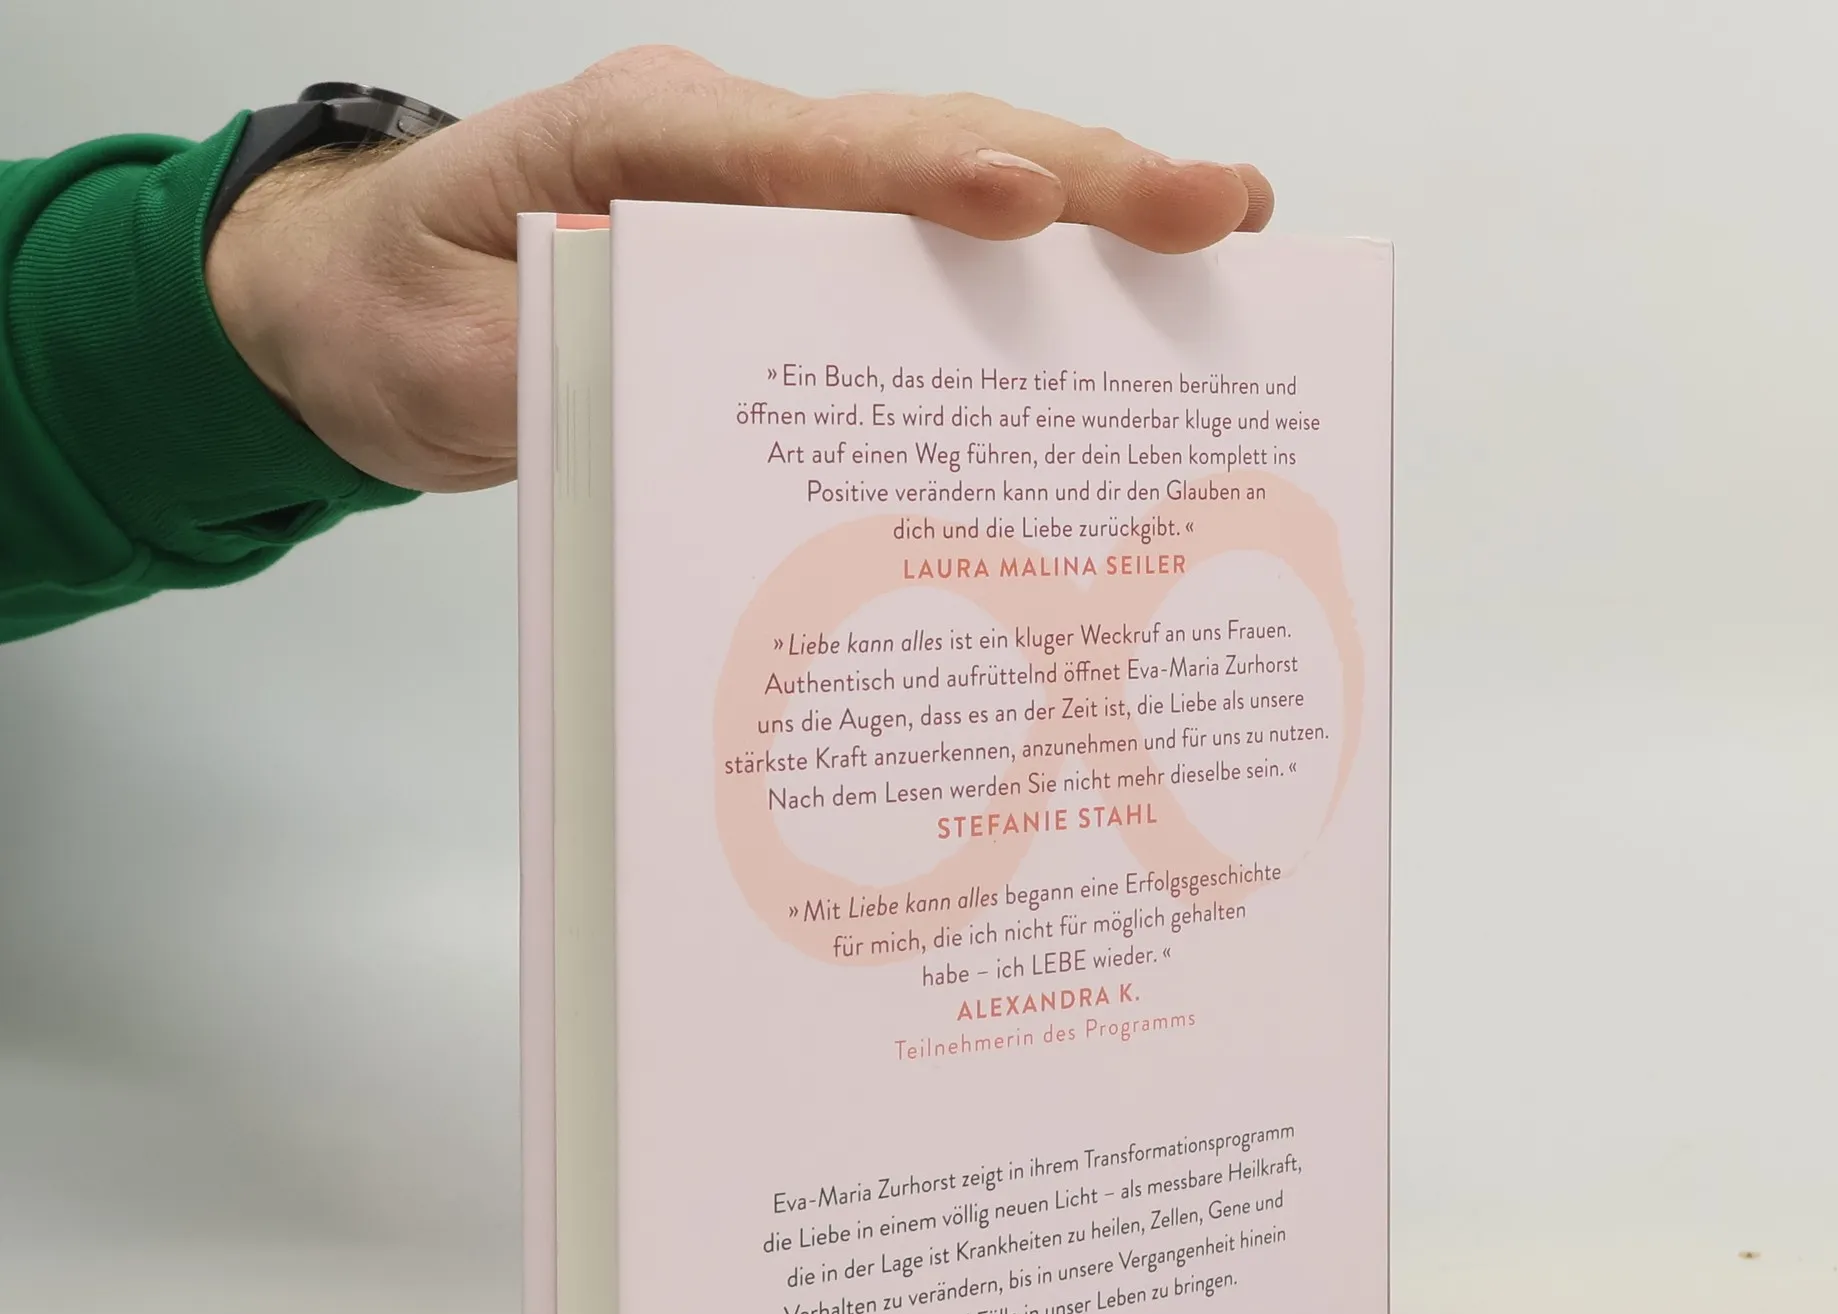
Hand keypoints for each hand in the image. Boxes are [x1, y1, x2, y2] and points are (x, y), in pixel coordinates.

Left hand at [205, 47, 1273, 492]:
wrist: (362, 306)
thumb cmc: (396, 309)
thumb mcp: (439, 358)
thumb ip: (550, 368)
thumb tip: (688, 392)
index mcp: (635, 143)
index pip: (800, 151)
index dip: (925, 176)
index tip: (1034, 202)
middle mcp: (725, 155)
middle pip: (919, 146)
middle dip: (1077, 176)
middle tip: (1217, 209)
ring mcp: (768, 202)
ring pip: (945, 186)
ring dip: (1085, 215)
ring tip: (1220, 241)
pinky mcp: (788, 263)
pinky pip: (919, 261)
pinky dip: (1025, 279)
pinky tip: (1115, 311)